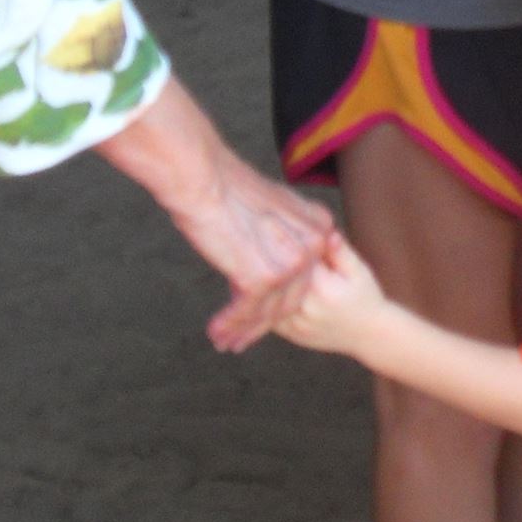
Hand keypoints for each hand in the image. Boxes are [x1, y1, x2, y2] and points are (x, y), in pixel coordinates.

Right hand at [94, 79, 334, 348]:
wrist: (203, 178)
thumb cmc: (227, 187)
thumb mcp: (272, 205)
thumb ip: (283, 232)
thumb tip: (273, 256)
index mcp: (318, 225)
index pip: (305, 272)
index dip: (283, 296)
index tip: (267, 314)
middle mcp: (312, 246)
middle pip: (291, 297)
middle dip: (265, 322)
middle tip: (244, 339)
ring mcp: (290, 263)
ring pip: (270, 310)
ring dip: (245, 330)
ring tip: (228, 343)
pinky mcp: (263, 277)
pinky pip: (247, 311)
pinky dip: (230, 325)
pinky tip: (216, 334)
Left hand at [274, 235, 388, 353]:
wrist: (370, 335)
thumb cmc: (365, 297)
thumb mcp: (359, 270)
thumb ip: (340, 251)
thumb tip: (325, 231)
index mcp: (322, 289)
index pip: (295, 261)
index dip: (292, 248)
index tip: (290, 237)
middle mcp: (306, 309)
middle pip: (279, 279)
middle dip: (277, 263)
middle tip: (273, 247)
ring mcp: (296, 325)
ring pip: (269, 299)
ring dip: (267, 284)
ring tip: (267, 267)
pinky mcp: (291, 334)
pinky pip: (269, 316)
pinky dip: (267, 302)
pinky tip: (270, 289)